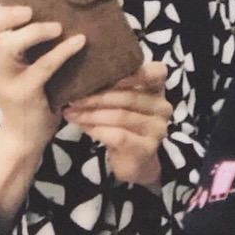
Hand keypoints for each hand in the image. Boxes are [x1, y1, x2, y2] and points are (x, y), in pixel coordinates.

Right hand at [0, 0, 84, 157]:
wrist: (26, 134)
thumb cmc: (25, 90)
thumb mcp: (13, 64)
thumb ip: (13, 39)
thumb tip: (35, 1)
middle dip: (2, 15)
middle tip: (28, 9)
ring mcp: (4, 81)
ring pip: (8, 47)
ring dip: (33, 31)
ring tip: (55, 26)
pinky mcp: (25, 93)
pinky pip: (43, 67)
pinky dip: (62, 51)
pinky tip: (79, 41)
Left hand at [63, 62, 170, 189]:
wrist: (134, 162)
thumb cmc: (124, 125)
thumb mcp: (122, 102)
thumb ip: (113, 86)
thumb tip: (81, 72)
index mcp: (158, 89)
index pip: (156, 72)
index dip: (132, 72)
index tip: (101, 74)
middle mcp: (163, 107)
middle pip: (128, 96)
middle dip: (96, 97)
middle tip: (73, 99)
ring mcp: (157, 129)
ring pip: (121, 116)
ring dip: (91, 114)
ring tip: (71, 113)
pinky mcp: (147, 148)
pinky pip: (118, 135)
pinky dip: (97, 130)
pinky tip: (82, 126)